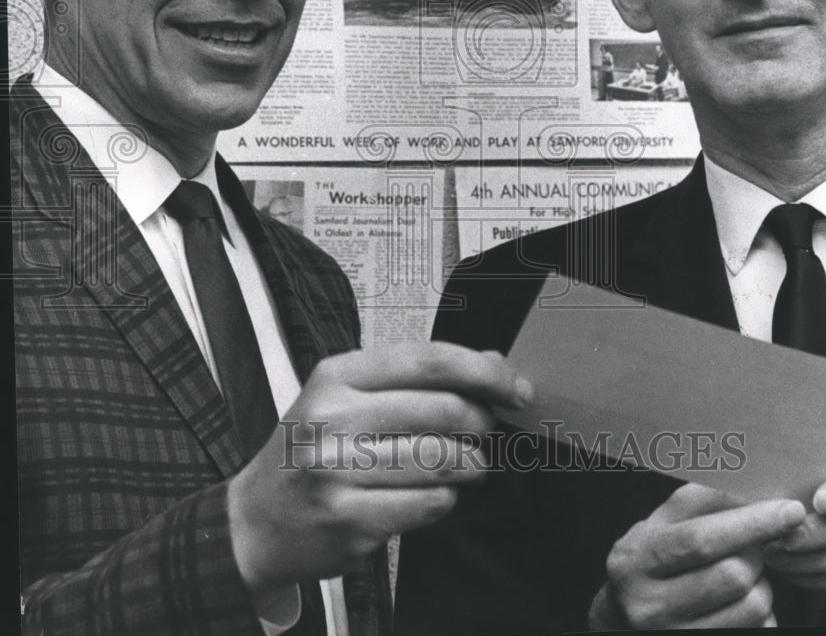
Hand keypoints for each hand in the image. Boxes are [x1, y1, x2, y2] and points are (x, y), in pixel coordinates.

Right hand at [227, 342, 531, 596]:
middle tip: (483, 433)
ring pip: (444, 460)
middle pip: (445, 410)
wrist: (253, 522)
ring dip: (470, 465)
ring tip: (464, 465)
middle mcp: (332, 418)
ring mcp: (337, 472)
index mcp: (336, 376)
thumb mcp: (348, 397)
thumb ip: (417, 377)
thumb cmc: (310, 450)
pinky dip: (443, 499)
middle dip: (482, 424)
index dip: (483, 372)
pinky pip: (429, 504)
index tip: (513, 387)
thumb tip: (493, 362)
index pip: (429, 360)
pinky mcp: (348, 521)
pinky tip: (430, 494)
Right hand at [589, 483, 805, 628]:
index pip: (701, 539)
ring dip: (764, 584)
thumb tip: (755, 488)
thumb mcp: (662, 523)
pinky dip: (764, 613)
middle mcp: (649, 604)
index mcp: (636, 558)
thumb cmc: (654, 557)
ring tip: (748, 572)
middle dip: (758, 553)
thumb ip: (701, 500)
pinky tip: (744, 601)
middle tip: (756, 543)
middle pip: (733, 576)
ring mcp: (674, 635)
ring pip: (752, 606)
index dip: (751, 522)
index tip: (790, 510)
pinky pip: (756, 630)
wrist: (626, 616)